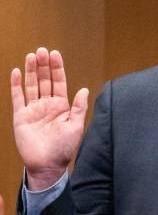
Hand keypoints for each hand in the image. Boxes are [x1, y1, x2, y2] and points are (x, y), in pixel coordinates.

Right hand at [11, 48, 88, 189]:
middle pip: (44, 80)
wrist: (47, 164)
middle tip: (42, 50)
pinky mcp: (20, 116)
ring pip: (31, 85)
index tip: (55, 54)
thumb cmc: (64, 148)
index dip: (57, 68)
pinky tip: (17, 72)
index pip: (59, 82)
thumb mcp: (76, 126)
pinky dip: (16, 85)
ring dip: (31, 70)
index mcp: (61, 106)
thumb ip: (79, 108)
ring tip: (31, 56)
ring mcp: (33, 109)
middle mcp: (47, 105)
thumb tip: (84, 89)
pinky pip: (17, 97)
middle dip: (44, 65)